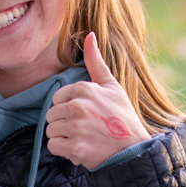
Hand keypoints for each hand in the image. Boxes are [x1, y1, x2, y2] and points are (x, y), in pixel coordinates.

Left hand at [45, 32, 150, 168]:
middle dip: (64, 123)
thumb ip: (95, 62)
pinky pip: (53, 146)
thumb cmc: (122, 117)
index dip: (68, 108)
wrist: (134, 151)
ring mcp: (76, 128)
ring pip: (50, 130)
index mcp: (84, 89)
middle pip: (51, 114)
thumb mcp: (112, 86)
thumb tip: (89, 34)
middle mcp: (78, 106)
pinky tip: (81, 148)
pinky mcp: (74, 148)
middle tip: (86, 128)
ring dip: (63, 137)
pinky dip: (64, 151)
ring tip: (84, 138)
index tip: (86, 114)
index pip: (56, 98)